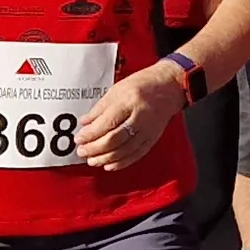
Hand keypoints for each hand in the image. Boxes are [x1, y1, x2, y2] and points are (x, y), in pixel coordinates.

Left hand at [78, 64, 193, 170]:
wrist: (170, 86)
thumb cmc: (144, 84)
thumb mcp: (117, 90)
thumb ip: (100, 108)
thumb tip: (85, 123)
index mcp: (130, 101)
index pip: (107, 123)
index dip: (90, 134)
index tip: (79, 139)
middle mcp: (140, 117)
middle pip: (114, 139)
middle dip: (95, 148)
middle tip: (82, 151)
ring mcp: (148, 129)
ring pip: (124, 150)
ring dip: (105, 158)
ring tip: (92, 160)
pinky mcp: (153, 138)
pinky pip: (136, 154)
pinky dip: (121, 162)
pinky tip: (109, 165)